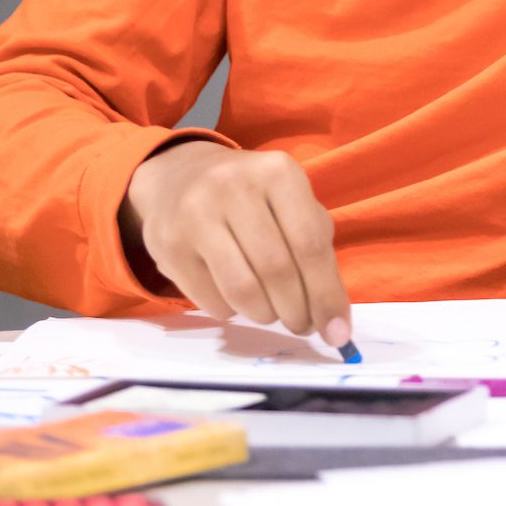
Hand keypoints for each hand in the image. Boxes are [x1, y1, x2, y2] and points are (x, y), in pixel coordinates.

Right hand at [120, 140, 351, 345]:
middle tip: (303, 326)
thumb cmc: (252, 197)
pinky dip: (232, 311)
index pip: (310, 245)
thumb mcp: (291, 202)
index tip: (338, 333)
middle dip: (297, 312)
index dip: (327, 295)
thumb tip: (334, 318)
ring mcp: (196, 214)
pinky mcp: (168, 244)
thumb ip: (317, 250)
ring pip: (243, 290)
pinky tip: (238, 301)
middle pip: (277, 270)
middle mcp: (234, 187)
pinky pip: (210, 299)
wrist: (179, 175)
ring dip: (266, 315)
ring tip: (273, 313)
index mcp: (278, 173)